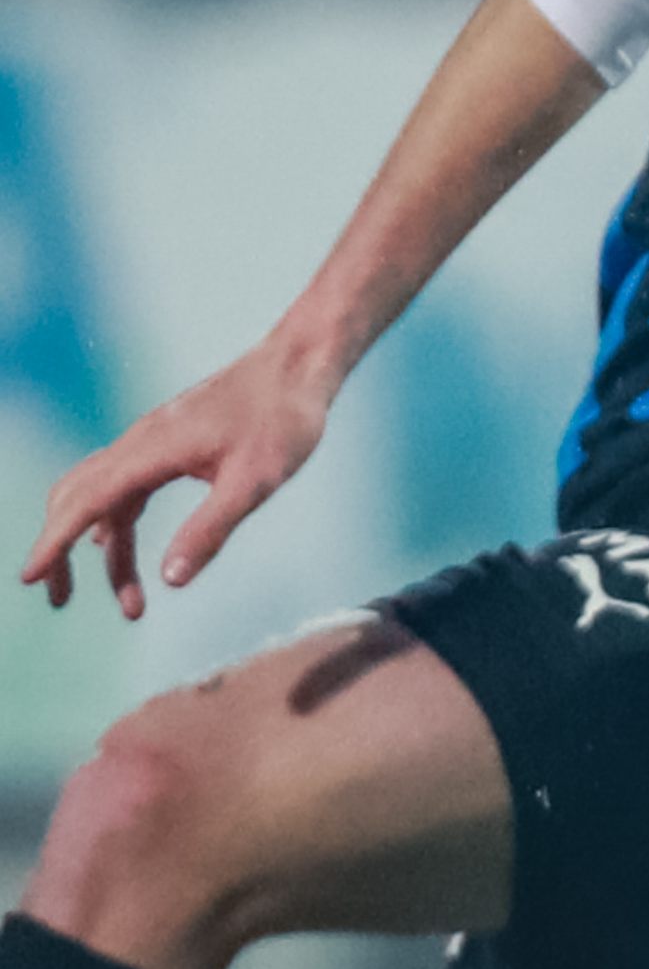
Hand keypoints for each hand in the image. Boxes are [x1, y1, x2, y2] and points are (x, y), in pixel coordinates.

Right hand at [22, 338, 339, 616]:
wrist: (300, 363)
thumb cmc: (284, 417)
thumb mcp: (256, 480)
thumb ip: (211, 528)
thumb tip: (169, 581)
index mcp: (153, 449)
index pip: (85, 501)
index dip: (54, 542)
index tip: (28, 578)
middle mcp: (141, 442)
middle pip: (76, 497)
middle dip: (61, 550)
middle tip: (59, 600)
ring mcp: (153, 439)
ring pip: (104, 496)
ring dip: (106, 549)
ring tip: (132, 605)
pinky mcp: (170, 440)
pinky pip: (125, 485)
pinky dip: (118, 523)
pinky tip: (119, 548)